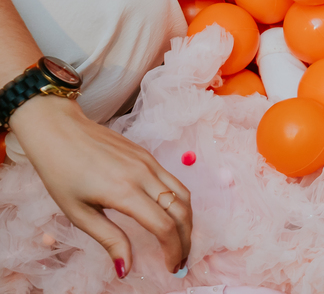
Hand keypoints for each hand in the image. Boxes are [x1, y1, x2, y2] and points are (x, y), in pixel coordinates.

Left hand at [8, 95, 191, 278]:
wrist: (59, 130)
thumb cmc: (61, 173)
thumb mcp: (78, 213)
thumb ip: (109, 240)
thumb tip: (126, 269)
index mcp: (124, 192)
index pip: (164, 226)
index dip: (173, 250)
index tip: (171, 268)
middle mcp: (144, 175)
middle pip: (181, 211)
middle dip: (186, 239)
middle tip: (180, 260)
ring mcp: (149, 162)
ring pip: (183, 194)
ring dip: (188, 221)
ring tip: (180, 240)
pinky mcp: (148, 156)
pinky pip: (173, 181)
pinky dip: (179, 203)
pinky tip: (170, 215)